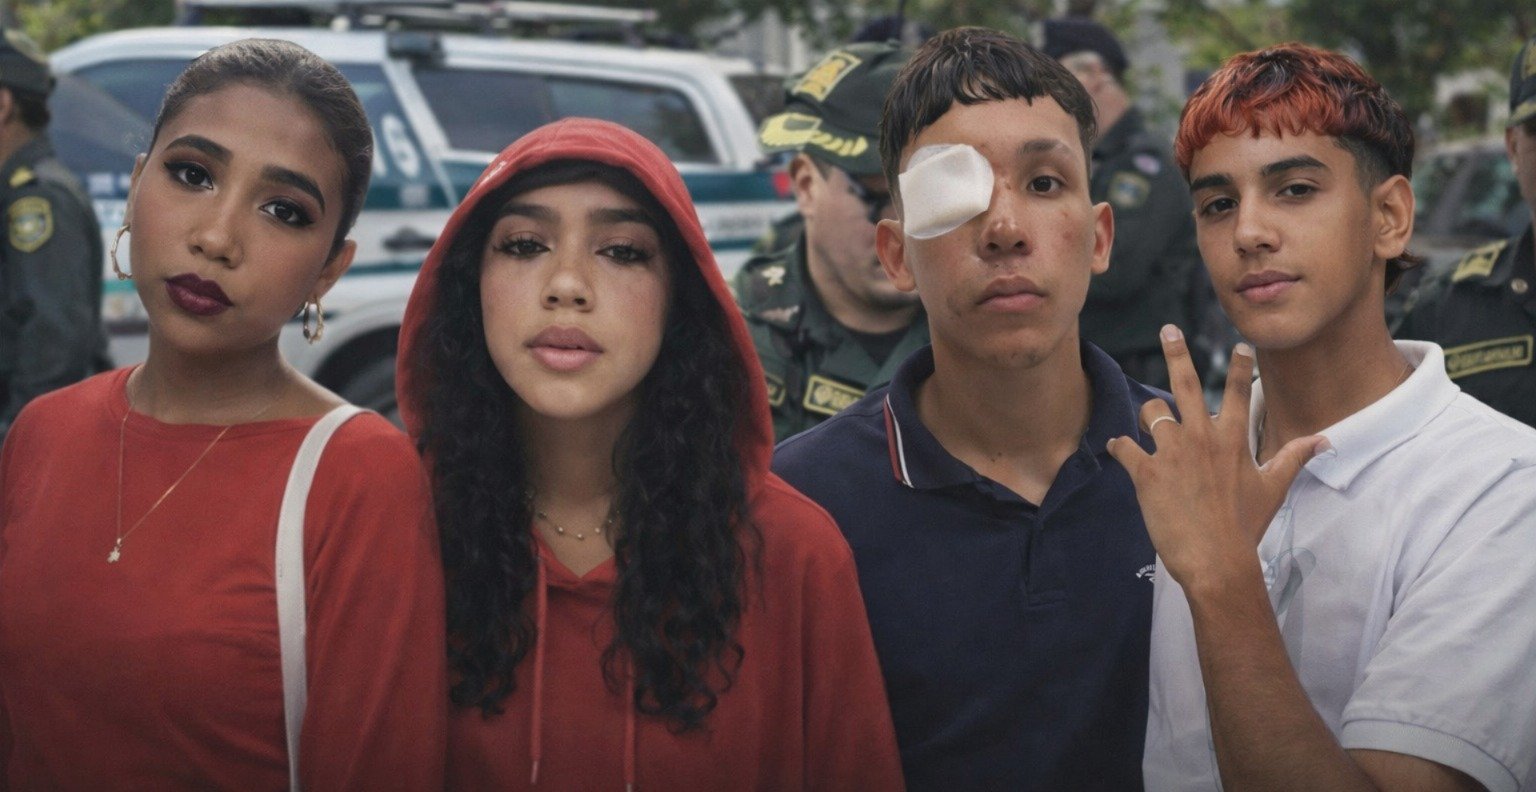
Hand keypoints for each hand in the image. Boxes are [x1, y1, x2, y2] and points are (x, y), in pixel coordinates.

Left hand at [1107, 325, 1326, 590]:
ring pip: (1151, 413)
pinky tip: (1119, 448)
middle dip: (1176, 352)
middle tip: (1168, 330)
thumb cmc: (1245, 526)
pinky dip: (1120, 446)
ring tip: (1147, 424)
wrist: (1217, 561)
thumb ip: (1294, 457)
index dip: (1239, 366)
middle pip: (1184, 384)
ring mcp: (1172, 453)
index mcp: (1232, 439)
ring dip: (1148, 415)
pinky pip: (1125, 447)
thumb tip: (1325, 440)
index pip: (1237, 391)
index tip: (1240, 345)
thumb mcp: (1274, 488)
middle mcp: (1201, 438)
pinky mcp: (1146, 473)